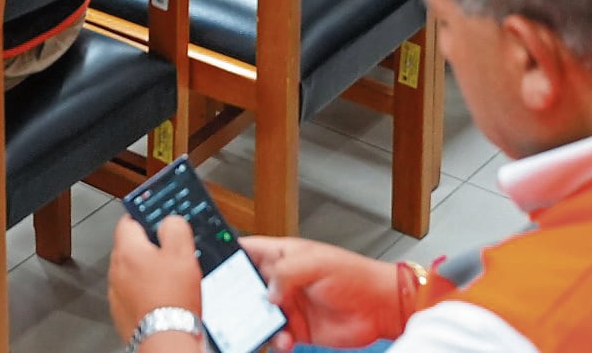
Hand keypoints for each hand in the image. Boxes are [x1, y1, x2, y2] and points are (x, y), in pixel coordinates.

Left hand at [107, 218, 202, 346]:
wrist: (165, 339)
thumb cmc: (172, 301)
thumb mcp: (182, 254)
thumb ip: (175, 228)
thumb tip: (170, 220)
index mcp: (128, 250)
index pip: (128, 219)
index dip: (145, 216)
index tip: (156, 217)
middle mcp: (117, 269)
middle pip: (130, 246)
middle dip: (149, 246)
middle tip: (170, 251)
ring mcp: (117, 292)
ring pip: (132, 271)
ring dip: (147, 270)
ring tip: (170, 278)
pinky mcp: (122, 311)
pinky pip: (132, 292)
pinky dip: (144, 291)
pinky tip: (162, 297)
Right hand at [242, 236, 409, 348]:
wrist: (379, 308)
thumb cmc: (355, 276)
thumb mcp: (317, 263)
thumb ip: (287, 272)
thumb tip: (267, 289)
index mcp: (282, 255)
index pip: (246, 250)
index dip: (227, 255)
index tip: (212, 265)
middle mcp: (281, 280)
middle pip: (246, 286)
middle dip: (237, 297)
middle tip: (232, 306)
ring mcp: (287, 305)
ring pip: (258, 315)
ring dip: (256, 323)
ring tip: (263, 327)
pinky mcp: (296, 329)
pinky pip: (275, 337)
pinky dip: (274, 341)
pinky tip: (284, 340)